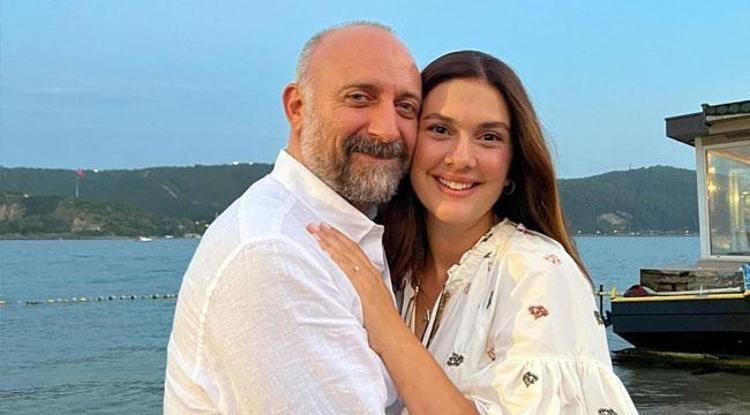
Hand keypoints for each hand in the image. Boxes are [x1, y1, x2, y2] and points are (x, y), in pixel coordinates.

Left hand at [307, 223, 404, 353]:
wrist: (393, 338)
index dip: (340, 238)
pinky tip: (324, 250)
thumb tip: (347, 289)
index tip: (327, 229)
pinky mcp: (362, 289)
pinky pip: (346, 268)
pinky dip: (335, 257)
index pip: (354, 251)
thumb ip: (361, 293)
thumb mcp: (372, 303)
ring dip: (329, 241)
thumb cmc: (383, 327)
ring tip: (315, 231)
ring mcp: (366, 281)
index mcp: (372, 276)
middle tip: (315, 224)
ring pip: (345, 254)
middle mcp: (370, 275)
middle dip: (331, 235)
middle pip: (348, 248)